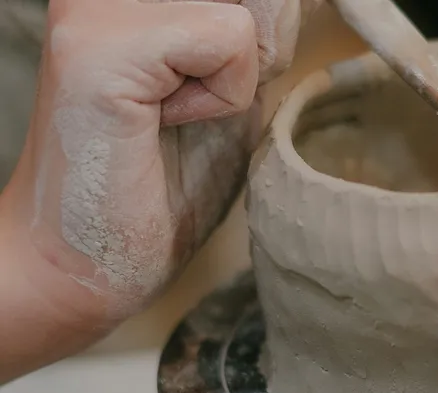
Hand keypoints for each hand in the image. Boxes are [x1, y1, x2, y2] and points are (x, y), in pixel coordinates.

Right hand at [9, 0, 302, 319]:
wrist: (83, 262)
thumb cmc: (158, 189)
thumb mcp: (232, 94)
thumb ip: (255, 43)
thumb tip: (293, 6)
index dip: (266, 37)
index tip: (211, 90)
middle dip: (259, 55)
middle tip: (192, 110)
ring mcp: (97, 7)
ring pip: (247, 11)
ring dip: (237, 81)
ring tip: (171, 118)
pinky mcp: (98, 46)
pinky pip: (229, 39)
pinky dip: (223, 98)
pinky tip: (163, 124)